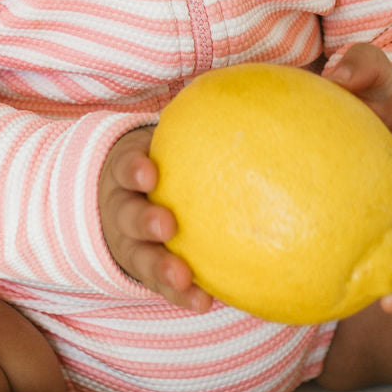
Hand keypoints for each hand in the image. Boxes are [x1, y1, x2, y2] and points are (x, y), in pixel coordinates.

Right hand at [98, 127, 213, 314]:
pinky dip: (181, 295)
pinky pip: (161, 285)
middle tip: (166, 224)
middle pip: (128, 216)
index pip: (126, 167)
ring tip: (182, 276)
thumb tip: (271, 88)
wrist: (120, 198)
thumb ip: (198, 123)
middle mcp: (122, 209)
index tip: (150, 173)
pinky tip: (205, 303)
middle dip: (145, 221)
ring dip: (161, 267)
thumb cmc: (159, 162)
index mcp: (126, 173)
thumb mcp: (164, 141)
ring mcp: (130, 244)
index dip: (135, 169)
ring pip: (140, 258)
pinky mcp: (144, 270)